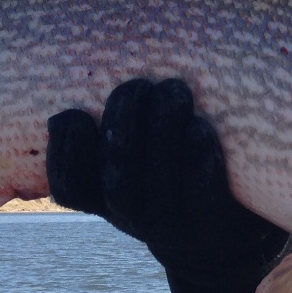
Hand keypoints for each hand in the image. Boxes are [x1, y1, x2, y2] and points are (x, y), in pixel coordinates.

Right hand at [47, 79, 287, 292]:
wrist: (228, 232)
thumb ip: (118, 122)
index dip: (63, 152)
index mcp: (106, 199)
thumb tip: (92, 59)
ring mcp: (174, 226)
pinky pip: (203, 195)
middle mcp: (135, 217)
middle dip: (122, 127)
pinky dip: (198, 160)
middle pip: (117, 181)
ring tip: (172, 91)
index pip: (69, 186)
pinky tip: (200, 127)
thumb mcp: (138, 157)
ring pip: (155, 185)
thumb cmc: (175, 174)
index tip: (74, 112)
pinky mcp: (215, 225)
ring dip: (160, 134)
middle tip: (137, 85)